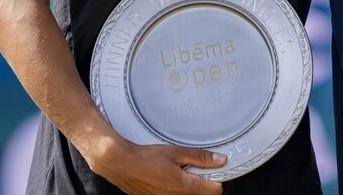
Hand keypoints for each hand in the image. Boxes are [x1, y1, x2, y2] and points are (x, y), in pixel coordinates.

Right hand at [89, 138, 225, 194]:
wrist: (122, 165)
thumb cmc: (146, 157)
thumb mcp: (176, 152)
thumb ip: (200, 157)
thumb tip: (220, 160)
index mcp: (184, 186)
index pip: (214, 190)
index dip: (217, 178)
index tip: (215, 169)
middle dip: (203, 182)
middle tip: (195, 168)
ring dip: (190, 186)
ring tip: (180, 171)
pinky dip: (177, 188)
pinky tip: (168, 177)